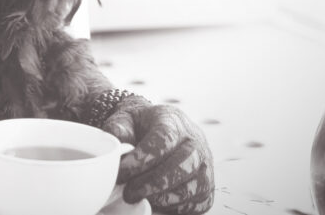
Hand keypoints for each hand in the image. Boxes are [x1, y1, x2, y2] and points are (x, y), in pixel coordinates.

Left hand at [102, 97, 213, 214]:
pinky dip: (176, 208)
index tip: (122, 172)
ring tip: (139, 198)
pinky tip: (156, 202)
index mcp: (173, 120)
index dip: (143, 159)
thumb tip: (116, 145)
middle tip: (129, 193)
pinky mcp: (208, 186)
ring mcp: (205, 164)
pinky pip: (197, 203)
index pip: (164, 139)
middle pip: (182, 165)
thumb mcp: (125, 119)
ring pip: (192, 187)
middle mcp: (195, 140)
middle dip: (153, 183)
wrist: (159, 129)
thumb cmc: (139, 126)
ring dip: (163, 198)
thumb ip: (118, 129)